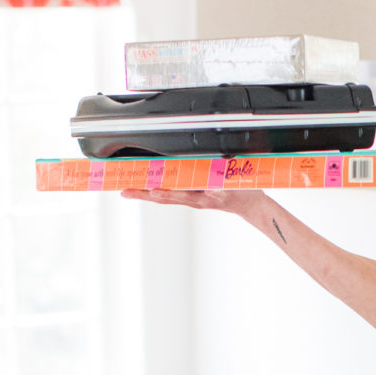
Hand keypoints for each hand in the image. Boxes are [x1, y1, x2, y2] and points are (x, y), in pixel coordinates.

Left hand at [119, 186, 265, 214]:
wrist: (250, 205)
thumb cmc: (244, 191)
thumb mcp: (234, 181)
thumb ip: (219, 175)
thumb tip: (205, 169)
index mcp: (204, 197)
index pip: (179, 194)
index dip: (164, 192)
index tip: (150, 190)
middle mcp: (194, 200)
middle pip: (165, 197)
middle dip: (144, 194)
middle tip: (124, 191)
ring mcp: (192, 199)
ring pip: (165, 197)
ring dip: (145, 194)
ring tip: (128, 191)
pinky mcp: (192, 197)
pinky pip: (171, 195)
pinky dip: (157, 192)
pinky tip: (147, 190)